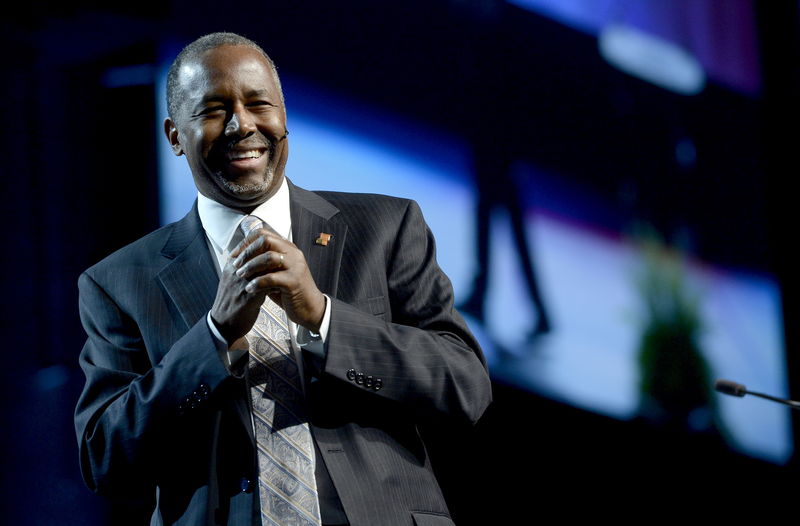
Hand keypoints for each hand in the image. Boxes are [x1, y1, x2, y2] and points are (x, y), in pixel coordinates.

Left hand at [210, 226, 325, 344]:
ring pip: (269, 257)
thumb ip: (263, 263)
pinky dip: (258, 282)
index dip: (246, 242)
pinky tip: (250, 289)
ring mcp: (296, 266)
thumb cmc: (290, 291)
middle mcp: (293, 253)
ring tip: (241, 276)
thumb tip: (240, 258)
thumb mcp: (276, 272)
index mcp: (287, 248)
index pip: (263, 234)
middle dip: (247, 252)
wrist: (310, 308)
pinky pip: (272, 278)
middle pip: (266, 240)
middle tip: (236, 265)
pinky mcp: (295, 281)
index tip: (234, 255)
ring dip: (250, 266)